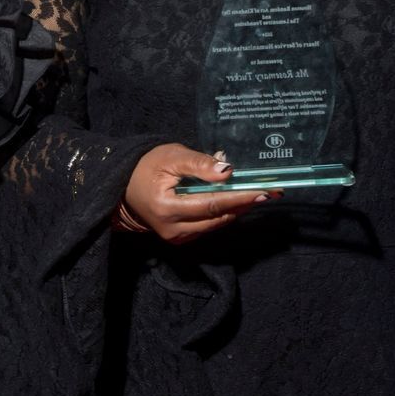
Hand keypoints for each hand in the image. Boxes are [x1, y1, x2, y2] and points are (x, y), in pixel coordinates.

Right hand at [119, 144, 276, 243]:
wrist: (124, 186)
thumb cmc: (147, 167)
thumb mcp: (171, 156)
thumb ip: (199, 164)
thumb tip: (228, 172)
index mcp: (167, 208)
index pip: (212, 204)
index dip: (240, 198)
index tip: (264, 191)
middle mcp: (172, 229)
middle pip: (218, 218)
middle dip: (245, 204)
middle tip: (271, 192)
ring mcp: (176, 238)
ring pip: (215, 224)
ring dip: (237, 210)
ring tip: (257, 194)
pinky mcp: (179, 239)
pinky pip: (208, 226)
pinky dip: (223, 214)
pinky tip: (236, 201)